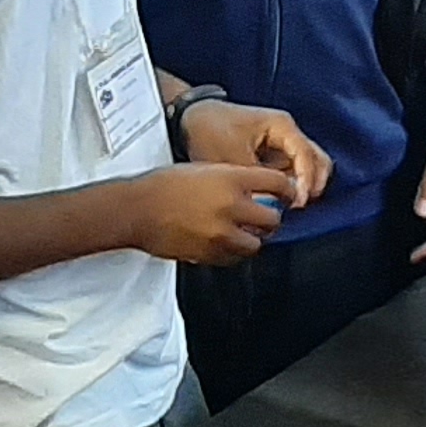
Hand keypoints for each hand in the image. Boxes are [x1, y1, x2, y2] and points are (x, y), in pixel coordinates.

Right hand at [127, 160, 286, 264]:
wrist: (138, 208)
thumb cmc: (165, 185)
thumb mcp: (205, 168)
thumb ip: (234, 178)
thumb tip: (257, 190)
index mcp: (231, 179)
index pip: (277, 184)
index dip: (287, 190)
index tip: (287, 194)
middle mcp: (231, 206)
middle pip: (273, 219)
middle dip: (271, 218)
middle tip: (265, 216)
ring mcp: (222, 233)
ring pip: (257, 243)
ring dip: (254, 238)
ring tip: (243, 231)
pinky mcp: (211, 253)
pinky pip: (236, 258)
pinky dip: (235, 251)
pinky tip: (225, 241)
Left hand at [176, 97, 330, 208]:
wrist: (191, 119)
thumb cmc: (210, 130)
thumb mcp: (231, 157)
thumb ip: (256, 182)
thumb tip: (272, 206)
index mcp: (281, 125)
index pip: (307, 156)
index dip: (306, 182)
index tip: (297, 204)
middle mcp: (287, 133)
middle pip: (317, 160)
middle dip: (313, 185)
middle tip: (298, 207)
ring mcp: (282, 143)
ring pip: (309, 167)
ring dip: (304, 187)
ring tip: (290, 207)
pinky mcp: (274, 154)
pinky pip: (293, 172)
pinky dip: (292, 187)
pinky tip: (280, 202)